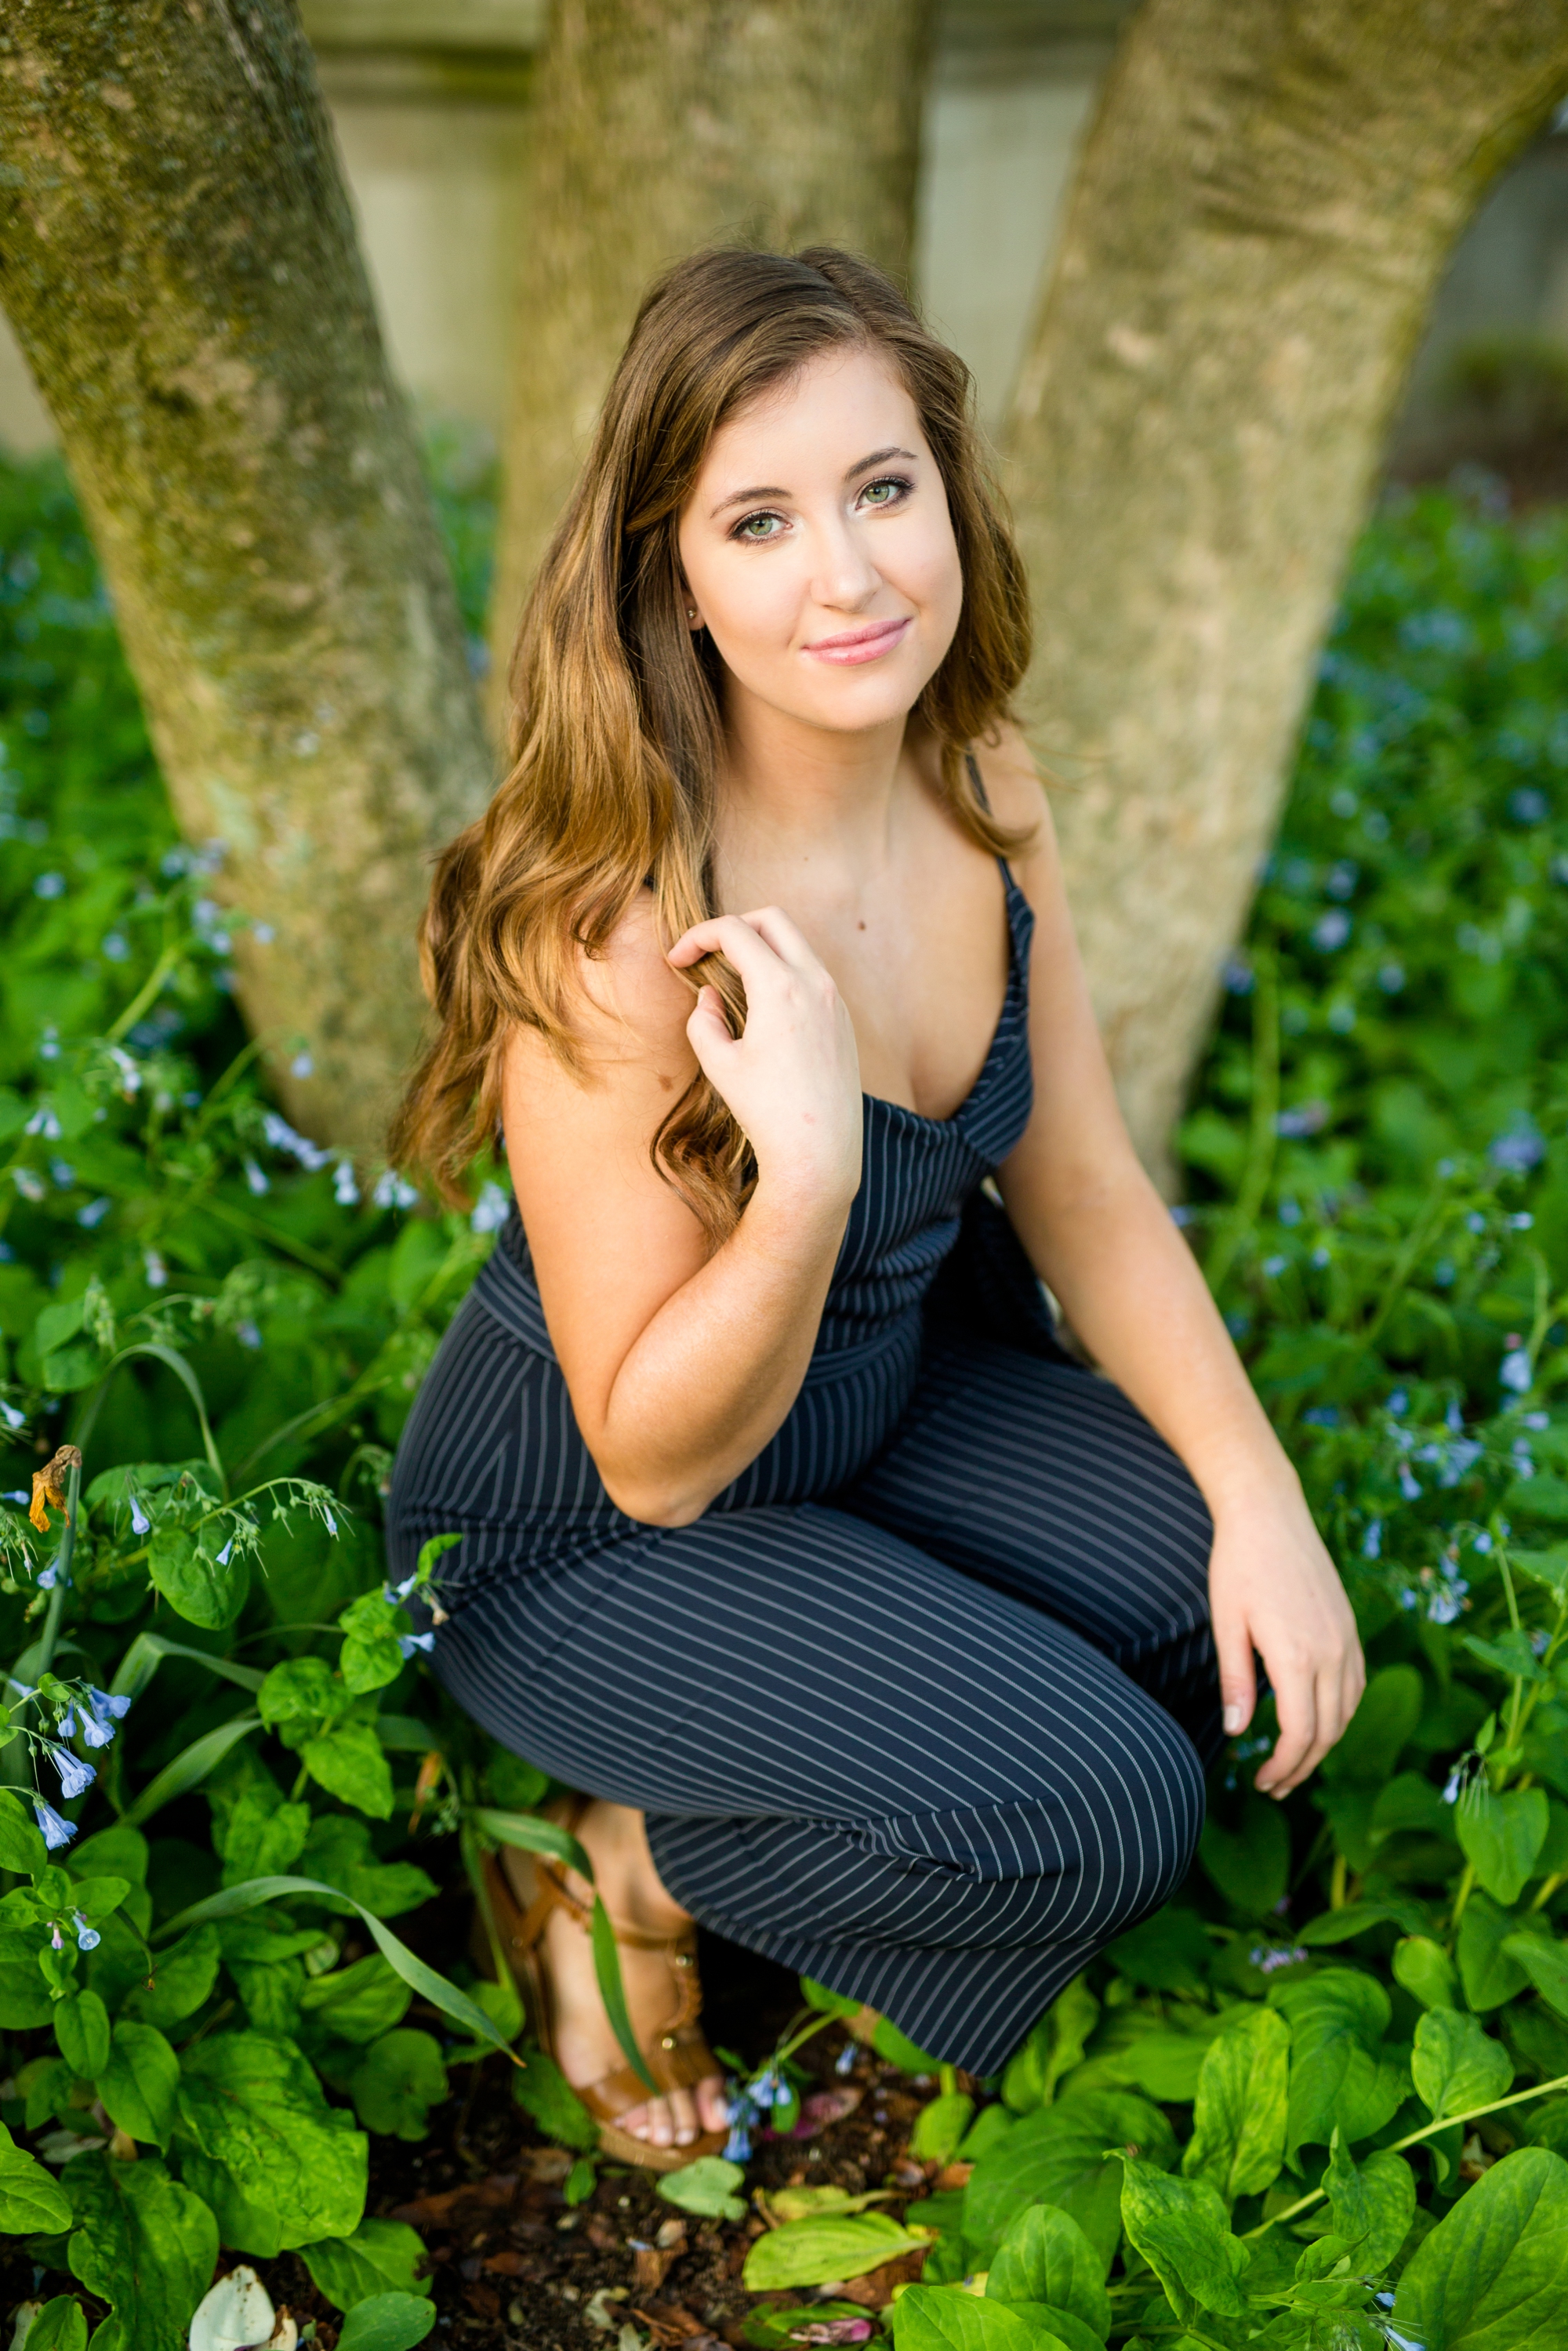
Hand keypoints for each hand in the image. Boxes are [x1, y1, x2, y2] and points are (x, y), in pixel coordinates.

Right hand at [667, 907, 862, 1206]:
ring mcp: (835, 999)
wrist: (820, 1150)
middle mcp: (815, 983)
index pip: (735, 931)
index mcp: (781, 987)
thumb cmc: (767, 1111)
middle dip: (734, 926)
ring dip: (761, 949)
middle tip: (707, 954)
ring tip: (731, 981)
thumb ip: (704, 1020)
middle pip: (772, 919)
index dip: (697, 936)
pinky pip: (811, 974)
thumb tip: (710, 996)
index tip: (676, 960)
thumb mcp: (719, 1064)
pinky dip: (783, 973)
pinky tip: (763, 1006)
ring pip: (796, 945)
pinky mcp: (843, 1019)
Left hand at [1207, 1482, 1364, 1797]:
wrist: (1269, 1513)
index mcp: (1297, 1657)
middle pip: (1328, 1731)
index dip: (1283, 1767)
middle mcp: (1332, 1653)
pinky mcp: (1350, 1628)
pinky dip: (1340, 1712)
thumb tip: (1237, 1733)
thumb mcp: (1226, 1624)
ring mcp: (1347, 1640)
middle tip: (1273, 1784)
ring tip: (1293, 1761)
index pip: (1300, 1734)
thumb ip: (1234, 1682)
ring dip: (1324, 1743)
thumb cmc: (1239, 1565)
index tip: (1262, 1782)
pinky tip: (1318, 1720)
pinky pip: (1356, 1685)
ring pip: (1347, 1712)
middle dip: (1302, 1766)